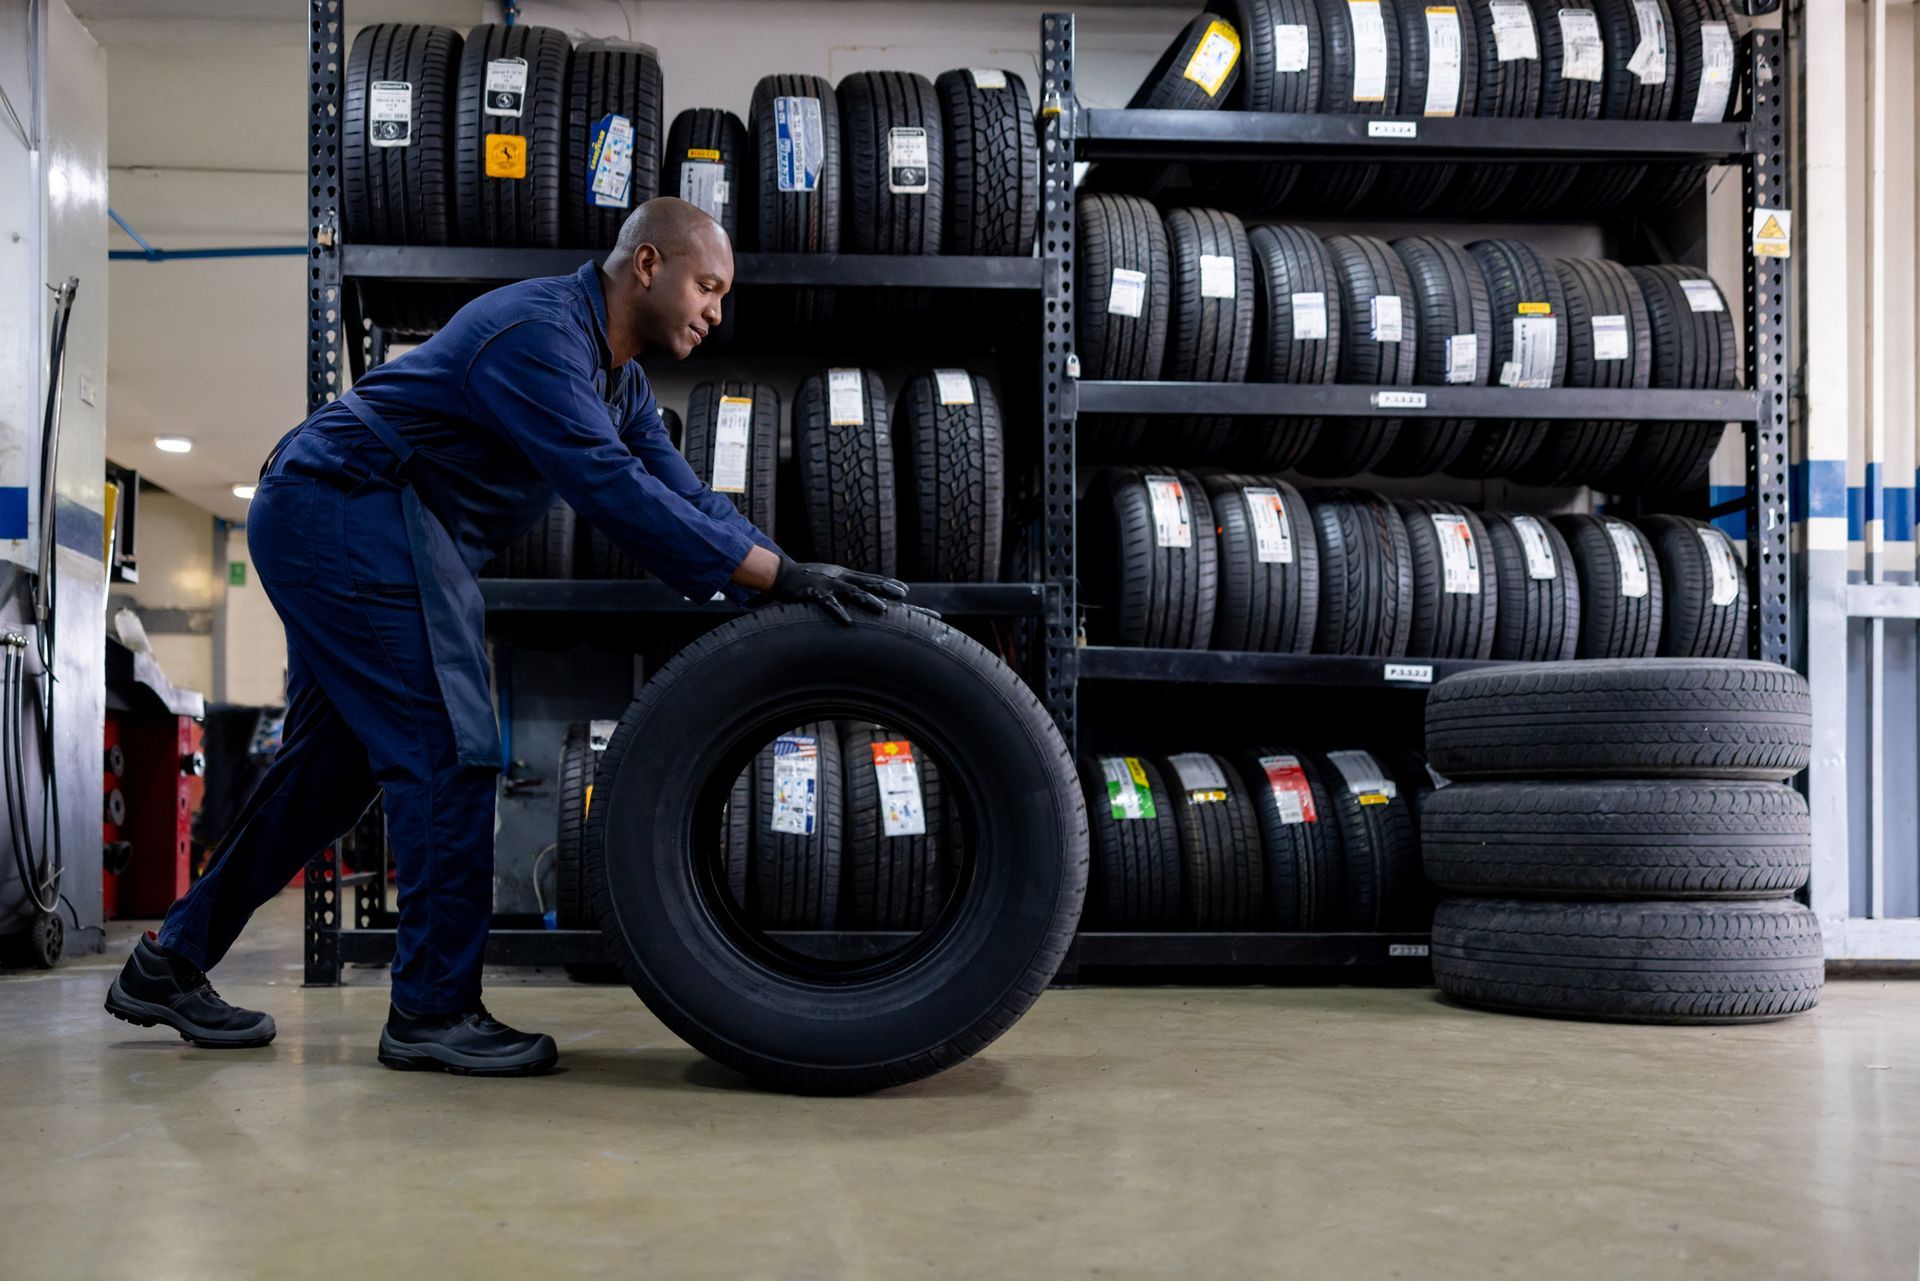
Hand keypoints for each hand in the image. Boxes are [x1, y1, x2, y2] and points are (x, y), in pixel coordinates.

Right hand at [769, 560, 909, 624]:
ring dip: (867, 600)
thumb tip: (865, 596)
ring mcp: (826, 584)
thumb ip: (846, 587)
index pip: (869, 578)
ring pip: (851, 592)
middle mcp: (838, 577)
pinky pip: (827, 603)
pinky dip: (838, 612)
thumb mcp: (831, 580)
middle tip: (903, 595)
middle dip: (885, 588)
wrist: (780, 575)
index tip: (905, 590)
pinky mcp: (813, 593)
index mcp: (843, 575)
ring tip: (882, 609)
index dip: (887, 583)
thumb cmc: (808, 580)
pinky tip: (847, 622)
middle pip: (866, 582)